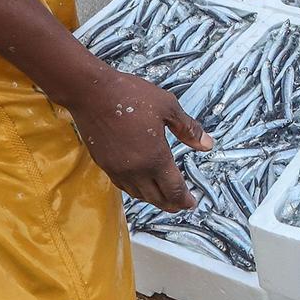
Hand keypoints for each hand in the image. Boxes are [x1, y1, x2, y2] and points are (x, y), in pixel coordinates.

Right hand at [65, 64, 210, 210]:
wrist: (91, 93)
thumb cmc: (131, 95)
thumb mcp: (168, 107)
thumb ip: (188, 129)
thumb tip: (208, 145)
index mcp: (155, 158)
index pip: (174, 189)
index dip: (185, 199)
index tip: (192, 202)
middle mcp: (136, 170)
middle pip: (157, 197)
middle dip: (171, 204)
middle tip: (181, 205)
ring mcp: (117, 169)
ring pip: (139, 194)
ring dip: (154, 199)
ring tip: (164, 198)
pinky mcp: (104, 164)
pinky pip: (123, 186)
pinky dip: (136, 191)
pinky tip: (140, 186)